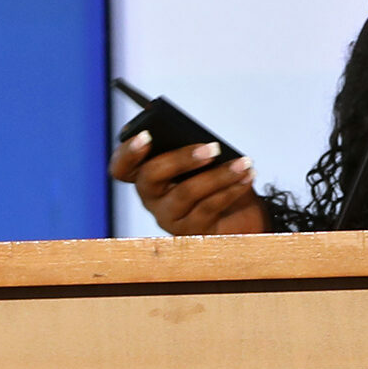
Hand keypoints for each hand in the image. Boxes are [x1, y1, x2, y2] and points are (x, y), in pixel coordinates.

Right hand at [110, 135, 268, 234]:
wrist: (238, 214)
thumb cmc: (213, 179)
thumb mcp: (202, 160)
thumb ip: (191, 148)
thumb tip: (201, 142)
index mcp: (145, 174)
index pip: (121, 167)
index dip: (128, 153)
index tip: (146, 136)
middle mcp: (151, 197)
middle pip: (151, 177)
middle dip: (181, 159)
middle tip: (212, 148)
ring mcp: (169, 216)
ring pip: (186, 193)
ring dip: (219, 175)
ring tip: (243, 163)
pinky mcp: (191, 232)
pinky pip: (209, 207)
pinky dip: (231, 189)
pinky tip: (246, 177)